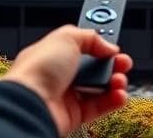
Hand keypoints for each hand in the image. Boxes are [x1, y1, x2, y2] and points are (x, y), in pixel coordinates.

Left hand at [1, 25, 132, 135]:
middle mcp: (60, 74)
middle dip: (112, 62)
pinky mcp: (74, 115)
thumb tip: (108, 46)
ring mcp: (67, 95)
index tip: (113, 37)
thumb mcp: (66, 37)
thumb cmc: (37, 70)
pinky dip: (113, 100)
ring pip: (100, 87)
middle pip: (94, 66)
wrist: (30, 104)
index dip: (98, 40)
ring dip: (115, 82)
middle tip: (122, 60)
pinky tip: (119, 94)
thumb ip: (90, 37)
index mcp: (53, 52)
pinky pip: (100, 107)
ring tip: (119, 79)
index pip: (80, 43)